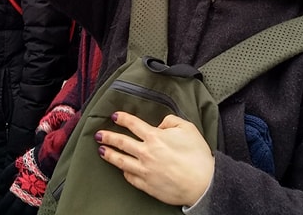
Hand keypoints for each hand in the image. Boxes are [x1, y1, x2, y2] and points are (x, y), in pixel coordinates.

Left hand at [96, 112, 213, 206]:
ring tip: (101, 151)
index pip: (133, 124)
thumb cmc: (198, 156)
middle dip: (108, 137)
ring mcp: (144, 171)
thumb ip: (171, 121)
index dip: (122, 118)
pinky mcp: (147, 185)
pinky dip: (124, 172)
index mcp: (155, 137)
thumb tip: (160, 124)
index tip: (115, 116)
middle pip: (121, 142)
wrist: (203, 184)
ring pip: (121, 161)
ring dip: (109, 154)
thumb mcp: (188, 128)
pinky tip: (121, 170)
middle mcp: (146, 153)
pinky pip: (130, 177)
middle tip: (99, 134)